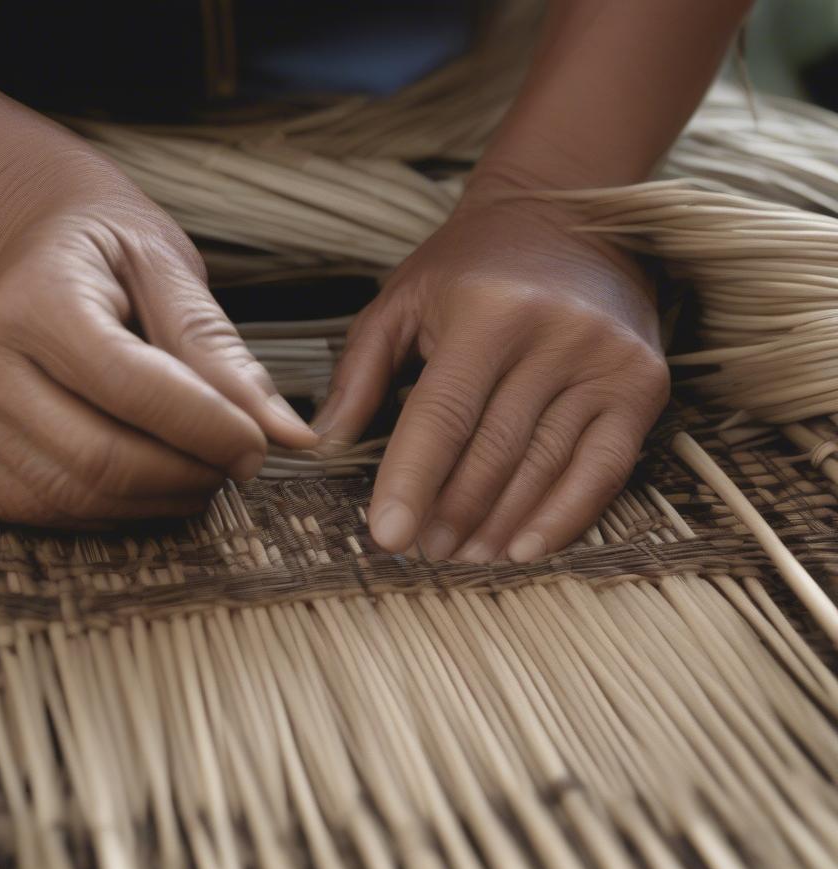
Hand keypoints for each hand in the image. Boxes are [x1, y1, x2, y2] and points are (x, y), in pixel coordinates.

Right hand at [0, 176, 315, 526]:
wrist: (26, 251)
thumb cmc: (106, 256)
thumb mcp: (169, 274)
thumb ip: (224, 356)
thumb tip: (289, 436)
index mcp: (33, 302)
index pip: (132, 389)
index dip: (210, 430)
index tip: (260, 446)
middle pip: (104, 461)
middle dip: (190, 475)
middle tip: (236, 464)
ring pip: (82, 499)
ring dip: (162, 499)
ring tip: (200, 469)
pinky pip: (58, 514)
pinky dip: (122, 510)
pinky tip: (151, 478)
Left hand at [313, 192, 668, 561]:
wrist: (569, 214)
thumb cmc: (471, 265)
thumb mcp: (402, 299)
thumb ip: (360, 370)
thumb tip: (325, 442)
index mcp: (487, 311)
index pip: (442, 416)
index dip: (412, 481)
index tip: (388, 536)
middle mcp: (554, 335)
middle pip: (494, 452)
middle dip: (453, 513)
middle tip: (426, 551)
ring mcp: (605, 361)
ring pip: (546, 467)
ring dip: (500, 524)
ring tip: (465, 555)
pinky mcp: (642, 383)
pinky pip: (603, 469)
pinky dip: (564, 516)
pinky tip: (525, 547)